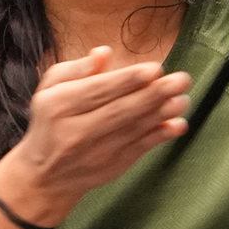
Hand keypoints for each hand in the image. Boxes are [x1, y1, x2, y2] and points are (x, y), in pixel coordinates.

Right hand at [0, 46, 191, 225]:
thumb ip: (76, 70)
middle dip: (153, 95)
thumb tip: (103, 53)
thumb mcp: (50, 89)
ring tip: (183, 99)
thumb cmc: (51, 121)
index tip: (154, 69)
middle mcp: (76, 131)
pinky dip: (160, 137)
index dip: (127, 80)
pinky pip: (139, 149)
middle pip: (119, 111)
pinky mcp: (112, 166)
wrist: (45, 175)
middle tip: (181, 79)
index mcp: (59, 106)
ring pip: (133, 130)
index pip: (97, 90)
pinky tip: (178, 124)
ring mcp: (96, 152)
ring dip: (162, 114)